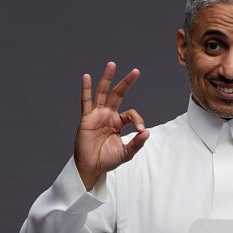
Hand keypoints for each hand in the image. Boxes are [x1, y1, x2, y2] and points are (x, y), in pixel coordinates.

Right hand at [74, 62, 148, 189]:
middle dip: (126, 83)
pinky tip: (87, 77)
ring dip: (107, 78)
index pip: (130, 114)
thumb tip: (147, 132)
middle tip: (136, 71)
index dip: (137, 119)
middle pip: (118, 95)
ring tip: (112, 64)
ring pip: (102, 93)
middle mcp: (108, 115)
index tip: (140, 130)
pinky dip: (86, 89)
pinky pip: (86, 101)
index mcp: (118, 123)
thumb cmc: (107, 160)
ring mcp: (97, 115)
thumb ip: (136, 143)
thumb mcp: (126, 153)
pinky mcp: (86, 118)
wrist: (91, 167)